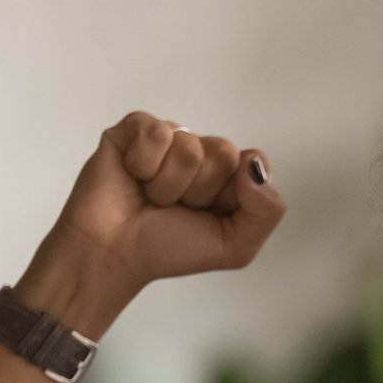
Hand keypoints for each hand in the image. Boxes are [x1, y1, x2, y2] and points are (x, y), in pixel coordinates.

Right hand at [47, 111, 285, 287]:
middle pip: (224, 152)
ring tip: (151, 198)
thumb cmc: (169, 249)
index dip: (233, 192)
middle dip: (200, 191)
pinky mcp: (135, 128)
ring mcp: (169, 137)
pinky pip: (157, 133)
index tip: (209, 212)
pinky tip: (133, 177)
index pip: (253, 161)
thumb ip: (266, 211)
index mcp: (228, 175)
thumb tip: (255, 167)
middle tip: (175, 207)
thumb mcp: (235, 247)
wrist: (115, 253)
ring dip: (169, 185)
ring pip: (189, 147)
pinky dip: (144, 165)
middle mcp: (201, 152)